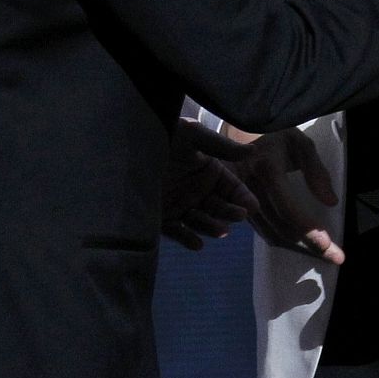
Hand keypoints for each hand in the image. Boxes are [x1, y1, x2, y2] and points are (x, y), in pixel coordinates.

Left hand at [161, 122, 259, 250]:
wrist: (126, 141)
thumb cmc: (163, 133)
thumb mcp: (194, 135)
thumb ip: (222, 147)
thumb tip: (252, 151)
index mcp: (207, 170)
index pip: (231, 187)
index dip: (242, 197)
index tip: (252, 207)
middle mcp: (196, 189)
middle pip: (219, 206)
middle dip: (230, 212)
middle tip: (239, 216)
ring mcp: (179, 204)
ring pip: (200, 220)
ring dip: (212, 226)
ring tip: (221, 231)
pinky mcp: (161, 216)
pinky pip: (176, 231)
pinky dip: (186, 239)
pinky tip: (197, 244)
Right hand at [227, 126, 344, 264]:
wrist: (241, 137)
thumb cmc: (276, 138)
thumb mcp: (300, 143)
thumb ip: (316, 170)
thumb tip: (330, 202)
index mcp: (266, 168)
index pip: (287, 207)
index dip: (307, 229)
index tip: (328, 246)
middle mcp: (249, 188)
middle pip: (280, 227)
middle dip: (310, 246)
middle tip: (336, 257)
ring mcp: (241, 202)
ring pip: (272, 235)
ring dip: (299, 249)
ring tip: (325, 255)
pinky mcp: (240, 210)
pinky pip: (264, 233)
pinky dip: (286, 242)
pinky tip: (304, 245)